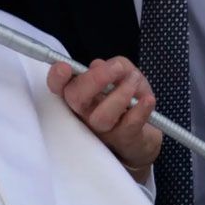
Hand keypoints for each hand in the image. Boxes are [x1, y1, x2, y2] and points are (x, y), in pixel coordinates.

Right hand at [47, 57, 160, 178]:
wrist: (143, 137)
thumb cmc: (129, 101)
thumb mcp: (126, 75)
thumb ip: (116, 65)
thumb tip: (102, 65)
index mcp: (79, 94)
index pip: (59, 86)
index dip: (56, 77)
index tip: (64, 68)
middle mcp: (84, 113)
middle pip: (76, 99)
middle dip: (95, 79)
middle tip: (117, 68)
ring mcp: (102, 130)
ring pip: (102, 116)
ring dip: (121, 93)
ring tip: (136, 80)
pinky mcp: (123, 140)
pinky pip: (129, 125)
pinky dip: (140, 110)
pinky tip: (147, 99)